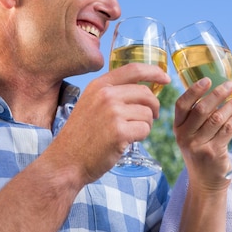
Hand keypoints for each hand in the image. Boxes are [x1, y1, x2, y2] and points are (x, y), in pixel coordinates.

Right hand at [52, 63, 169, 181]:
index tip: (165, 78)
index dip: (154, 72)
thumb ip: (112, 94)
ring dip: (145, 125)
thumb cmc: (80, 136)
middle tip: (149, 119)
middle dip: (153, 107)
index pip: (134, 69)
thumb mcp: (90, 104)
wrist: (66, 161)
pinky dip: (141, 137)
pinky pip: (145, 129)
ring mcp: (113, 113)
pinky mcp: (119, 132)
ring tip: (129, 133)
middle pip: (145, 94)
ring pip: (148, 113)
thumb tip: (143, 92)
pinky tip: (127, 141)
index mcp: (99, 85)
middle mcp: (106, 95)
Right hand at [174, 78, 231, 189]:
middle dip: (218, 94)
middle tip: (230, 84)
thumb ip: (198, 117)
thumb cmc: (201, 153)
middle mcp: (185, 137)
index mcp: (177, 128)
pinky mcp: (214, 153)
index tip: (207, 79)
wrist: (205, 182)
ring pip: (217, 118)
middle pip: (202, 110)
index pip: (182, 105)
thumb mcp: (191, 136)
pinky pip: (228, 130)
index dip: (194, 91)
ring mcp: (198, 146)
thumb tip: (219, 91)